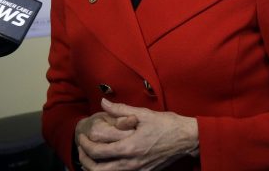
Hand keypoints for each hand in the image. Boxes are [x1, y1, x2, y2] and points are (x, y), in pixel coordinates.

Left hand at [75, 98, 197, 169]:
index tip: (82, 136)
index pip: (97, 151)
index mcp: (129, 147)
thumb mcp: (144, 114)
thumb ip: (120, 109)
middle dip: (85, 159)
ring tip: (90, 157)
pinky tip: (107, 161)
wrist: (186, 140)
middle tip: (82, 148)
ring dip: (94, 167)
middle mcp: (130, 163)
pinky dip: (107, 170)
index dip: (85, 144)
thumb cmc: (167, 125)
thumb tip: (103, 103)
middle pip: (97, 168)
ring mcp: (136, 170)